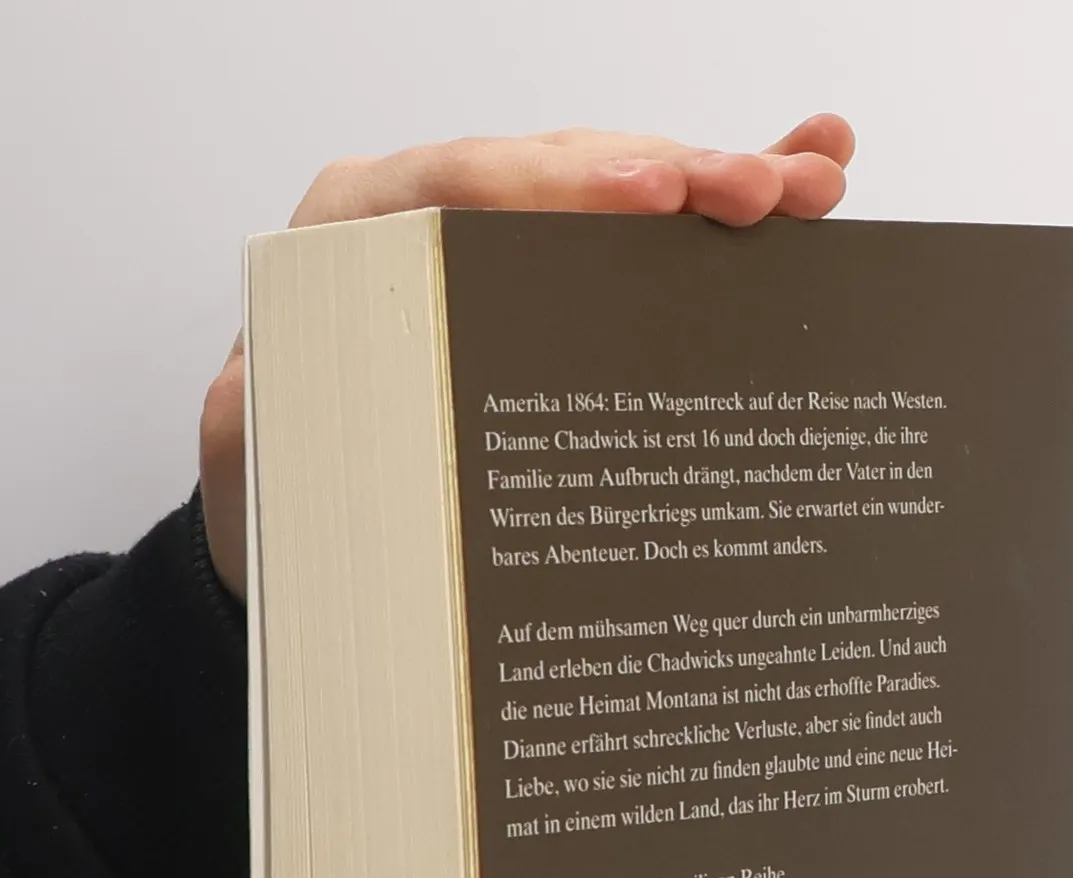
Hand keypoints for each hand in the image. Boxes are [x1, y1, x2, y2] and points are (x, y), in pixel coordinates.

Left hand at [198, 116, 855, 598]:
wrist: (294, 517)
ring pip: (621, 192)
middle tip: (765, 192)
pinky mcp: (554, 282)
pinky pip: (643, 232)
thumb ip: (262, 415)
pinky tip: (807, 166)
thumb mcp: (253, 454)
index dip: (564, 184)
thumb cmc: (280, 479)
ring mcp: (506, 245)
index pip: (466, 183)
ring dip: (726, 181)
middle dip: (675, 174)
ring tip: (818, 178)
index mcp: (356, 232)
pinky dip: (722, 206)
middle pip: (567, 173)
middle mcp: (435, 217)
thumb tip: (306, 389)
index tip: (647, 198)